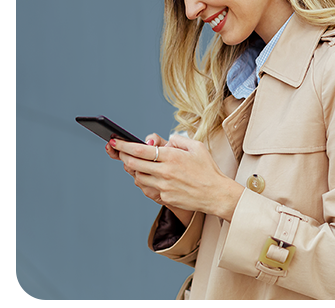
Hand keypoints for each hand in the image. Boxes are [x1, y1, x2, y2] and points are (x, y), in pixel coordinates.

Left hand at [112, 135, 243, 221]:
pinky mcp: (165, 197)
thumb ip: (178, 140)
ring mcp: (164, 186)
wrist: (215, 193)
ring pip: (138, 177)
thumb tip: (165, 141)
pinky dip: (145, 181)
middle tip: (119, 152)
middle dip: (123, 156)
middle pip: (134, 164)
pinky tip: (149, 176)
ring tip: (136, 163)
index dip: (124, 146)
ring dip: (134, 170)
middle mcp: (165, 171)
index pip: (140, 150)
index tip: (115, 141)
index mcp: (172, 156)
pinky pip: (148, 188)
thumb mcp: (196, 146)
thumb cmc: (207, 168)